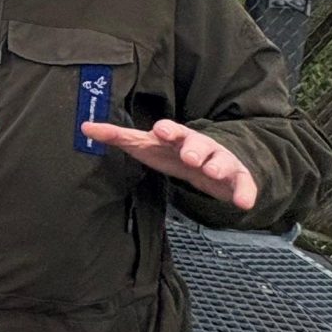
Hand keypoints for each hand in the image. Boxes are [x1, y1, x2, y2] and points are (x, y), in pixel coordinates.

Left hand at [79, 117, 257, 209]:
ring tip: (213, 172)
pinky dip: (246, 193)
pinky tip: (245, 203)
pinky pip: (243, 185)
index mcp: (177, 138)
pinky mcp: (236, 179)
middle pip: (198, 143)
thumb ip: (119, 137)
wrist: (209, 161)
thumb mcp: (146, 145)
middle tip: (188, 155)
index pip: (171, 130)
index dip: (167, 130)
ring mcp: (220, 161)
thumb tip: (85, 127)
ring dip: (217, 166)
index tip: (160, 130)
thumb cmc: (171, 151)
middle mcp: (200, 146)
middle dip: (193, 148)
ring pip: (221, 161)